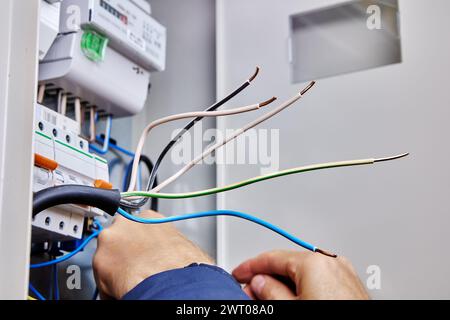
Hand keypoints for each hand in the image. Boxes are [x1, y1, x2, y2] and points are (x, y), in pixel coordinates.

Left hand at [93, 210, 212, 298]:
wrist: (171, 282)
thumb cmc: (181, 265)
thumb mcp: (181, 244)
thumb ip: (165, 240)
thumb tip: (168, 252)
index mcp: (149, 217)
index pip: (138, 224)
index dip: (140, 240)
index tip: (142, 250)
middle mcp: (126, 223)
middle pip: (119, 235)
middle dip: (124, 249)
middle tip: (135, 265)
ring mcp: (110, 239)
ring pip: (107, 253)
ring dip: (115, 264)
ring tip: (130, 279)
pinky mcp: (99, 261)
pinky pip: (101, 274)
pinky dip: (109, 282)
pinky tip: (124, 287)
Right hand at [232, 250, 368, 299]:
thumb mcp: (291, 309)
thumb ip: (270, 292)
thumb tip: (259, 283)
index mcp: (315, 263)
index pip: (272, 257)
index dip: (251, 266)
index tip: (239, 273)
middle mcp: (331, 264)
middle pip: (288, 265)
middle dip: (267, 278)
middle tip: (250, 291)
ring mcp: (343, 274)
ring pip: (303, 274)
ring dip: (283, 286)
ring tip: (269, 299)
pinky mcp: (350, 287)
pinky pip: (318, 282)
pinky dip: (302, 289)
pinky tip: (292, 301)